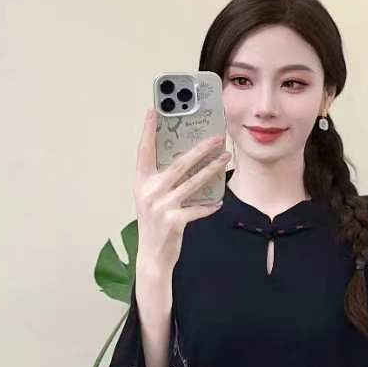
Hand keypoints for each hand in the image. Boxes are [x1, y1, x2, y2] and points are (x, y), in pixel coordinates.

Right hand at [133, 108, 230, 275]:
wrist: (152, 256)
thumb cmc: (155, 224)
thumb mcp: (151, 198)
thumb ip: (162, 180)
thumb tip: (186, 158)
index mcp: (142, 182)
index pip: (144, 150)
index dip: (148, 130)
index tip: (154, 110)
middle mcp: (150, 192)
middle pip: (178, 164)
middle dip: (200, 149)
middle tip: (216, 138)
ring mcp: (161, 207)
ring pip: (192, 183)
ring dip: (212, 170)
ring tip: (225, 158)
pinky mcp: (174, 221)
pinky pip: (197, 208)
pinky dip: (209, 205)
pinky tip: (219, 201)